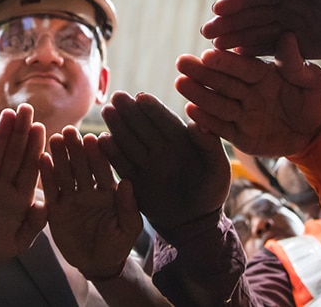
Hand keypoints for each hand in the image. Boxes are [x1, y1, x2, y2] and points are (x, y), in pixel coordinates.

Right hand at [0, 104, 46, 264]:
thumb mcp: (16, 244)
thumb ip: (33, 226)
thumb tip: (46, 206)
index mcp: (18, 196)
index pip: (28, 168)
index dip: (34, 149)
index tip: (41, 128)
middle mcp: (1, 185)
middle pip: (12, 155)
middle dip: (20, 133)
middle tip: (26, 109)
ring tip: (6, 116)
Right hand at [41, 126, 140, 279]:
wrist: (97, 265)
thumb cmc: (117, 245)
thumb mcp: (128, 229)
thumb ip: (128, 207)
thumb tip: (127, 182)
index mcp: (108, 191)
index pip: (103, 170)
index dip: (97, 155)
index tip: (92, 138)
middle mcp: (89, 190)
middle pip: (81, 166)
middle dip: (76, 149)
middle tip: (69, 131)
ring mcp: (72, 198)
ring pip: (65, 174)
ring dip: (59, 156)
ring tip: (54, 139)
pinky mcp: (56, 209)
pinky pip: (51, 190)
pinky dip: (46, 175)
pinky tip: (41, 159)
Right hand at [98, 92, 229, 232]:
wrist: (195, 224)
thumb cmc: (211, 193)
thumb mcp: (217, 169)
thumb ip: (210, 146)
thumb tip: (196, 124)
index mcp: (181, 141)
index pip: (165, 121)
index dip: (153, 109)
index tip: (142, 97)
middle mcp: (161, 149)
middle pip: (143, 127)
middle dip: (130, 111)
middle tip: (117, 97)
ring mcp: (147, 164)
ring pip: (130, 141)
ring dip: (118, 126)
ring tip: (107, 112)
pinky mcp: (135, 180)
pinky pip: (122, 165)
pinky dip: (112, 154)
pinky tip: (103, 141)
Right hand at [175, 33, 320, 156]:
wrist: (315, 136)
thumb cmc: (313, 101)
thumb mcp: (311, 80)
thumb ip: (296, 63)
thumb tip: (288, 35)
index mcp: (262, 73)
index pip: (241, 67)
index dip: (225, 61)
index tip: (208, 53)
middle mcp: (247, 91)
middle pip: (222, 82)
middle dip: (201, 73)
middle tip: (181, 63)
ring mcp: (242, 114)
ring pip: (217, 102)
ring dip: (198, 93)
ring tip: (179, 83)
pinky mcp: (239, 136)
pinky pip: (221, 128)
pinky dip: (206, 121)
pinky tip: (190, 110)